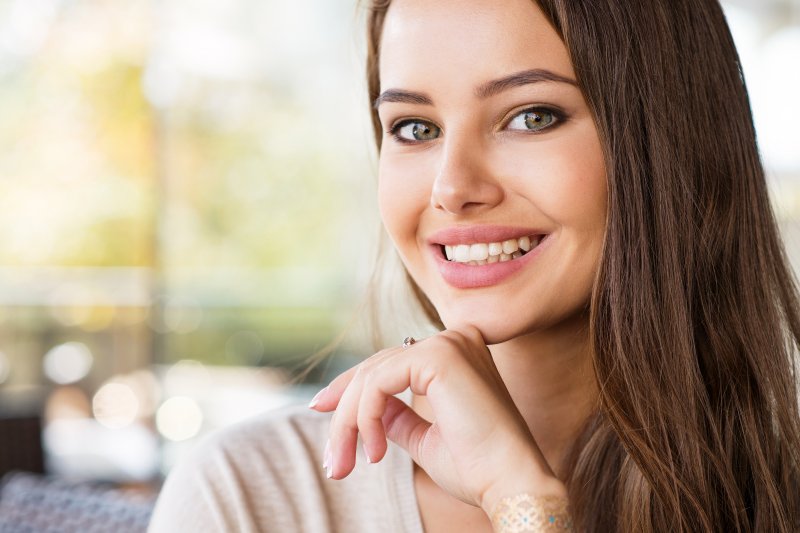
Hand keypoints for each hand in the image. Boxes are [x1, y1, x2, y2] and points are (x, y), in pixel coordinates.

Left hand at [308, 325, 566, 513]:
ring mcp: (448, 343)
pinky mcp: (439, 356)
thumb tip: (368, 411)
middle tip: (332, 460)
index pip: (390, 362)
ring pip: (372, 376)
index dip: (351, 386)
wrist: (510, 483)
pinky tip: (375, 452)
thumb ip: (398, 417)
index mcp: (457, 354)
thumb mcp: (425, 438)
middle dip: (344, 413)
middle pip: (376, 367)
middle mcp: (454, 339)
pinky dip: (366, 418)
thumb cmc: (477, 468)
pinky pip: (379, 383)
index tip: (320, 409)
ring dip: (349, 424)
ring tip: (346, 464)